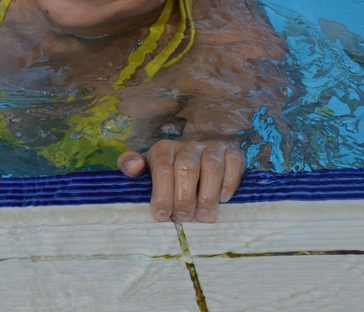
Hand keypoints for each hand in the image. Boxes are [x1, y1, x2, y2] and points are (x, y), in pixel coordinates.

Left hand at [118, 140, 244, 222]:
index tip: (162, 216)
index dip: (162, 194)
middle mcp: (188, 146)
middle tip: (185, 218)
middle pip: (187, 168)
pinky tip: (223, 199)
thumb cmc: (170, 169)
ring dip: (208, 194)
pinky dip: (229, 182)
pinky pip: (233, 164)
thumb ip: (130, 165)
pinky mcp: (232, 153)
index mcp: (164, 149)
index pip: (162, 169)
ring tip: (204, 216)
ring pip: (211, 167)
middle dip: (185, 196)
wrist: (201, 153)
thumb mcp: (147, 167)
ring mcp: (211, 148)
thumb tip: (134, 167)